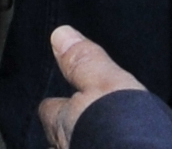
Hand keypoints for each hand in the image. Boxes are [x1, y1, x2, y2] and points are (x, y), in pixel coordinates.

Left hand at [34, 26, 147, 148]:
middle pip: (59, 139)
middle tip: (87, 128)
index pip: (49, 109)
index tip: (66, 100)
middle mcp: (64, 148)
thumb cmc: (122, 132)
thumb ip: (85, 61)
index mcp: (63, 122)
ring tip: (98, 142)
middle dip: (70, 134)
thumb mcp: (109, 85)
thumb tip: (59, 34)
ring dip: (81, 144)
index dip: (59, 103)